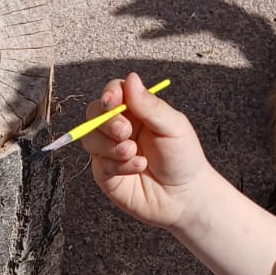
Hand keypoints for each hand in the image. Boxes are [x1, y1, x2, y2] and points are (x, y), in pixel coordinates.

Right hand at [83, 72, 215, 229]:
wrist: (184, 196)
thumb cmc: (183, 158)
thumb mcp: (173, 126)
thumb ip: (150, 105)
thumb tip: (131, 78)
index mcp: (136, 111)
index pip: (113, 93)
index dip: (109, 94)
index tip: (113, 101)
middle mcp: (120, 128)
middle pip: (94, 113)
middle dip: (107, 121)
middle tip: (125, 132)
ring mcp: (110, 151)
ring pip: (90, 138)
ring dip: (110, 145)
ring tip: (133, 153)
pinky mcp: (105, 174)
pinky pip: (100, 164)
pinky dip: (117, 165)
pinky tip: (138, 167)